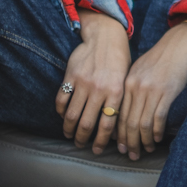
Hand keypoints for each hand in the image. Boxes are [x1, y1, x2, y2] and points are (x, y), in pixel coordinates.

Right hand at [57, 12, 131, 153]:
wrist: (105, 36)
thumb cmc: (119, 60)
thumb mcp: (125, 81)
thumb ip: (120, 102)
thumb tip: (117, 129)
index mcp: (116, 92)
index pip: (107, 124)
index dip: (100, 141)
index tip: (96, 150)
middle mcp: (99, 89)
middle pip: (87, 123)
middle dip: (83, 139)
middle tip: (80, 145)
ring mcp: (83, 83)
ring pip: (72, 114)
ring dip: (69, 129)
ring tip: (69, 135)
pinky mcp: (70, 76)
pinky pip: (62, 99)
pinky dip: (61, 112)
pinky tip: (63, 116)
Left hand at [118, 21, 186, 157]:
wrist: (178, 44)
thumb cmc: (160, 59)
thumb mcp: (139, 71)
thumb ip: (131, 88)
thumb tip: (128, 110)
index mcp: (127, 84)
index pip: (118, 114)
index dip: (118, 133)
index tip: (120, 146)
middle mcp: (136, 88)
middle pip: (128, 122)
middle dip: (128, 142)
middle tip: (131, 155)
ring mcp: (151, 91)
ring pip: (142, 123)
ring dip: (143, 140)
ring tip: (145, 150)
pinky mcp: (167, 92)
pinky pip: (158, 117)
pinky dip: (156, 131)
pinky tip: (156, 139)